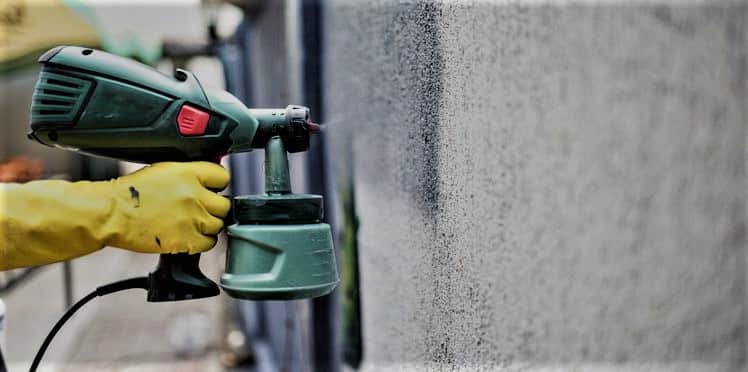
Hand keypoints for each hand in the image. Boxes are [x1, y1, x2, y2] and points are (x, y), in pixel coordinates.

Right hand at [103, 162, 230, 253]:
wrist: (112, 214)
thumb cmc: (131, 193)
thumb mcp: (163, 170)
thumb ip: (189, 173)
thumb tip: (208, 178)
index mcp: (189, 173)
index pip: (223, 177)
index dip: (218, 184)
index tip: (212, 189)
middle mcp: (194, 195)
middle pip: (224, 204)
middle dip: (214, 207)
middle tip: (200, 209)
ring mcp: (193, 219)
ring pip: (218, 224)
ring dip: (208, 225)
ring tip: (191, 223)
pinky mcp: (187, 239)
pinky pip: (209, 243)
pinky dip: (203, 241)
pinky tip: (190, 235)